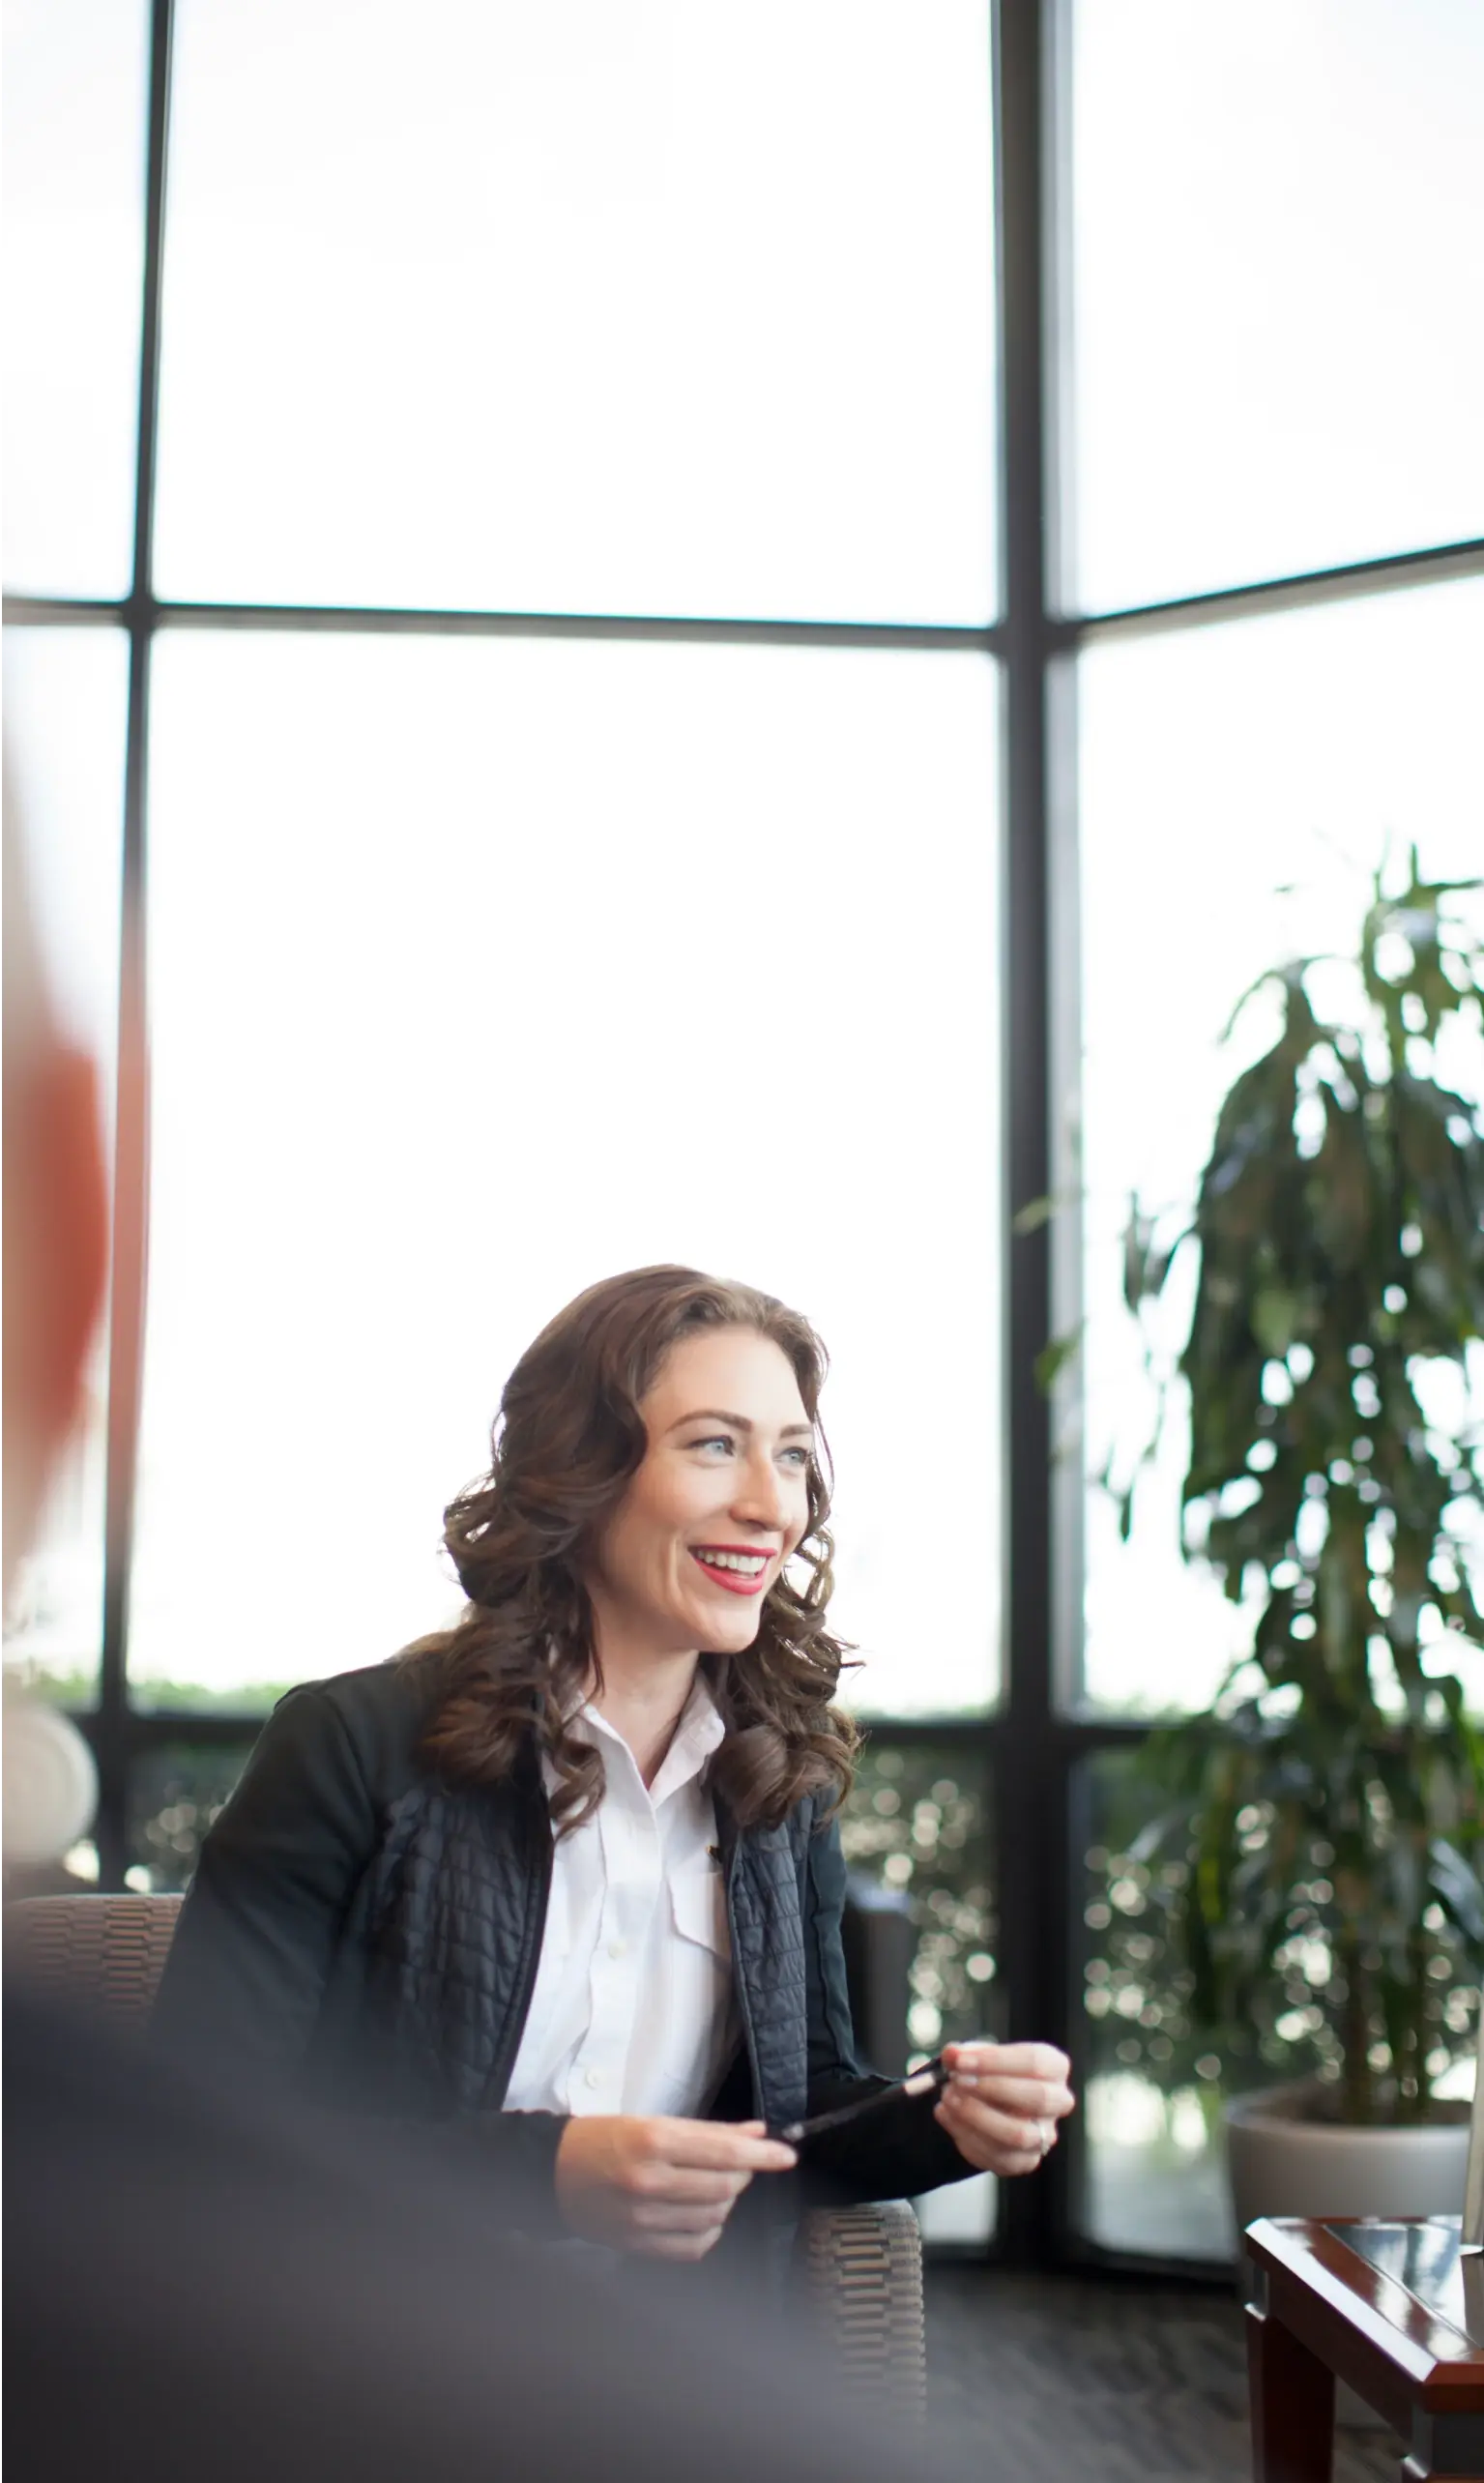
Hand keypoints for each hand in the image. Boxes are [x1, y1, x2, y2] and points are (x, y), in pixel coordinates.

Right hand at [554, 2115, 797, 2260]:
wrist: (552, 2174)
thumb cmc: (604, 2139)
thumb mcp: (653, 2121)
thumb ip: (707, 2130)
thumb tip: (756, 2134)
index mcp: (652, 2141)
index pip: (723, 2152)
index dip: (762, 2156)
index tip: (787, 2156)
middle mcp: (648, 2182)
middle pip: (724, 2186)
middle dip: (742, 2173)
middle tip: (737, 2162)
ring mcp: (642, 2219)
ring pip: (714, 2217)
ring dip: (725, 2201)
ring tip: (712, 2185)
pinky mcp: (637, 2246)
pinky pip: (694, 2247)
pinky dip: (709, 2231)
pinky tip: (700, 2214)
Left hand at [933, 2042, 1074, 2176]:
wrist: (985, 2104)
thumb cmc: (988, 2072)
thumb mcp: (977, 2056)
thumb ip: (963, 2054)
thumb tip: (952, 2054)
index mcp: (1054, 2068)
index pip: (1035, 2062)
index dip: (995, 2061)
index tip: (960, 2060)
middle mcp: (1057, 2103)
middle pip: (1038, 2097)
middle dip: (992, 2088)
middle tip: (958, 2080)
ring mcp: (1044, 2136)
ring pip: (1019, 2134)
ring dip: (977, 2116)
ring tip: (948, 2099)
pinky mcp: (1024, 2161)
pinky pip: (999, 2156)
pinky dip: (966, 2136)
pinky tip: (946, 2116)